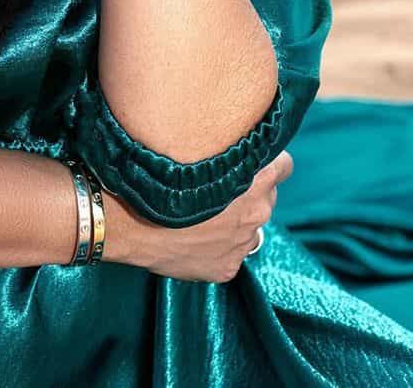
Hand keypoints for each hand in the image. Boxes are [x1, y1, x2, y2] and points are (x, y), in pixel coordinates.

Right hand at [103, 149, 292, 282]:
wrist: (129, 220)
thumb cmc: (157, 177)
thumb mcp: (195, 149)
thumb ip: (223, 152)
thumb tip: (231, 145)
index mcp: (254, 180)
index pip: (284, 166)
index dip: (269, 162)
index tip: (254, 161)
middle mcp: (256, 213)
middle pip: (267, 198)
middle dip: (250, 193)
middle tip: (219, 189)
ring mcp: (242, 244)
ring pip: (250, 228)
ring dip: (235, 223)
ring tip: (203, 217)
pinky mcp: (227, 268)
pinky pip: (230, 254)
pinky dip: (217, 248)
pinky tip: (193, 240)